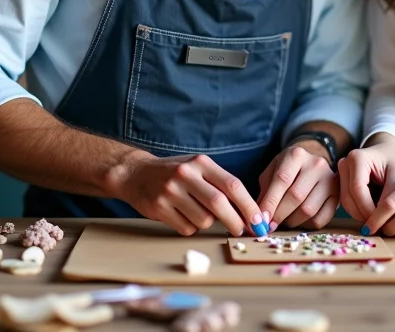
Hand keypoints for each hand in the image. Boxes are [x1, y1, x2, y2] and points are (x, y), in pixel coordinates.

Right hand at [112, 151, 263, 236]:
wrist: (136, 174)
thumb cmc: (175, 173)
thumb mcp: (197, 168)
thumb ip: (219, 184)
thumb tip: (248, 212)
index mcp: (201, 163)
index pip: (232, 185)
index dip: (249, 205)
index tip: (259, 220)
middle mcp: (186, 174)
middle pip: (219, 204)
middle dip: (235, 221)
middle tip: (242, 231)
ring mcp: (170, 191)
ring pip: (203, 219)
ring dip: (208, 223)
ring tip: (197, 213)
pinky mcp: (159, 207)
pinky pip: (186, 228)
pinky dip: (191, 228)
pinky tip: (182, 216)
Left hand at [257, 142, 338, 230]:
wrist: (311, 164)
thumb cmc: (287, 169)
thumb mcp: (272, 172)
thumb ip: (265, 192)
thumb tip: (261, 217)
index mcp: (296, 154)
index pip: (282, 180)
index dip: (270, 202)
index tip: (262, 219)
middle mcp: (316, 164)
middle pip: (296, 196)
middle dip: (280, 215)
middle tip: (270, 225)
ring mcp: (330, 179)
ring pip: (308, 210)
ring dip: (292, 221)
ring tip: (284, 220)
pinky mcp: (338, 195)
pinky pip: (321, 219)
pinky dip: (306, 225)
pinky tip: (299, 220)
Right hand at [337, 134, 394, 225]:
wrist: (385, 152)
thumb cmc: (393, 162)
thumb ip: (390, 195)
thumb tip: (383, 218)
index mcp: (357, 158)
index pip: (357, 188)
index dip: (367, 208)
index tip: (381, 220)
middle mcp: (344, 164)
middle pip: (348, 197)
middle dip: (363, 214)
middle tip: (379, 226)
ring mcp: (339, 173)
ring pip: (346, 202)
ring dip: (360, 215)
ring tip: (377, 222)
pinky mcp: (340, 183)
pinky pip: (347, 201)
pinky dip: (358, 211)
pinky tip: (371, 216)